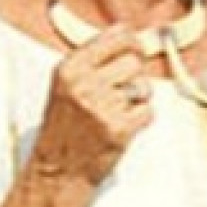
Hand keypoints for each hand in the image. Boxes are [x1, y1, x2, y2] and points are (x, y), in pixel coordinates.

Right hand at [25, 26, 153, 193]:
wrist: (57, 171)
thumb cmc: (63, 129)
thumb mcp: (66, 85)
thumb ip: (93, 61)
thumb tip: (132, 39)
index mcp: (70, 67)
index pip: (117, 35)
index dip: (132, 43)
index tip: (135, 49)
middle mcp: (84, 83)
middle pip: (134, 61)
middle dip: (134, 76)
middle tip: (122, 92)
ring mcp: (101, 106)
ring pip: (144, 86)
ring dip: (138, 99)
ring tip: (118, 112)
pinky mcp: (118, 129)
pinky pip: (148, 111)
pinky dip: (141, 120)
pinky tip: (122, 126)